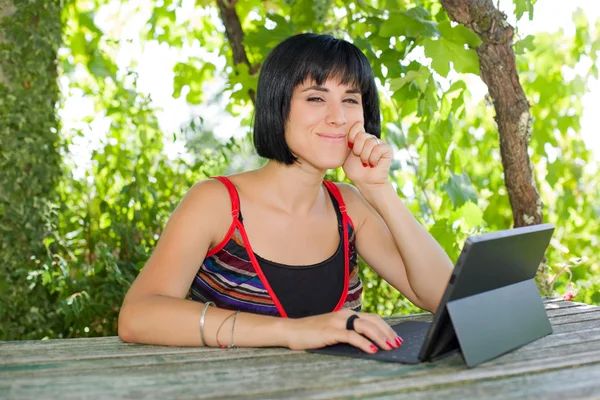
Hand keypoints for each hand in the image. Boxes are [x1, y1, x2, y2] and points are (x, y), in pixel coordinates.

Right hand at [283, 309, 402, 352]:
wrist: (291, 330)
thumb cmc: (313, 333)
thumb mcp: (334, 330)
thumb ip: (349, 332)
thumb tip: (369, 344)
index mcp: (347, 313)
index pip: (373, 318)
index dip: (387, 327)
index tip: (397, 338)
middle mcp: (344, 314)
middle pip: (373, 321)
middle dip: (388, 333)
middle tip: (398, 344)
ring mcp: (337, 321)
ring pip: (365, 327)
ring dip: (380, 337)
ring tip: (390, 347)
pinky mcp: (330, 331)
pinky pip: (351, 336)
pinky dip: (363, 343)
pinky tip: (372, 350)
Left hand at [342, 122, 391, 186]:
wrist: (365, 182)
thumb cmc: (355, 170)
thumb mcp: (345, 155)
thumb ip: (345, 143)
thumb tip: (341, 133)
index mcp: (360, 137)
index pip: (357, 126)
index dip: (351, 136)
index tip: (350, 147)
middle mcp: (370, 138)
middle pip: (362, 135)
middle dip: (357, 149)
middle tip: (359, 158)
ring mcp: (379, 143)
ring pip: (370, 142)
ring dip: (365, 156)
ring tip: (365, 163)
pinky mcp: (387, 149)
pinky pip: (378, 149)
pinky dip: (373, 159)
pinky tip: (373, 164)